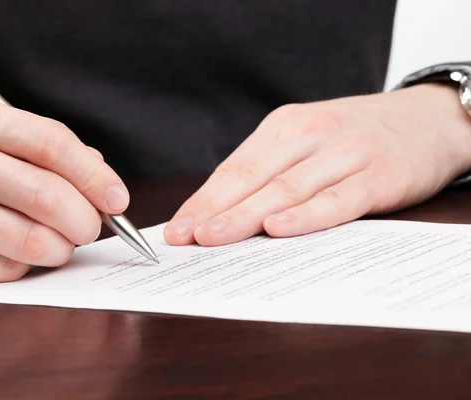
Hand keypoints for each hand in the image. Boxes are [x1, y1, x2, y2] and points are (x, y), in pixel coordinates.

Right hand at [0, 97, 128, 283]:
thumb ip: (45, 149)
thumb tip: (100, 179)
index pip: (52, 143)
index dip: (95, 176)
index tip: (117, 198)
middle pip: (48, 197)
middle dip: (86, 221)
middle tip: (90, 227)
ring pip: (32, 241)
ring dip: (60, 249)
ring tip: (58, 242)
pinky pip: (5, 270)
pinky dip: (25, 266)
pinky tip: (16, 253)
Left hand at [164, 84, 470, 245]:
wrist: (426, 120)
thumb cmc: (352, 137)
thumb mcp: (306, 140)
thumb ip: (269, 171)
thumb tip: (219, 212)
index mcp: (284, 126)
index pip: (233, 169)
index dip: (201, 200)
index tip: (175, 229)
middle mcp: (310, 135)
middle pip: (252, 178)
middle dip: (213, 210)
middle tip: (185, 238)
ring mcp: (344, 155)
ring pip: (286, 189)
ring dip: (246, 215)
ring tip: (215, 237)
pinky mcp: (377, 178)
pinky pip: (336, 200)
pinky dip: (305, 216)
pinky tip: (278, 229)